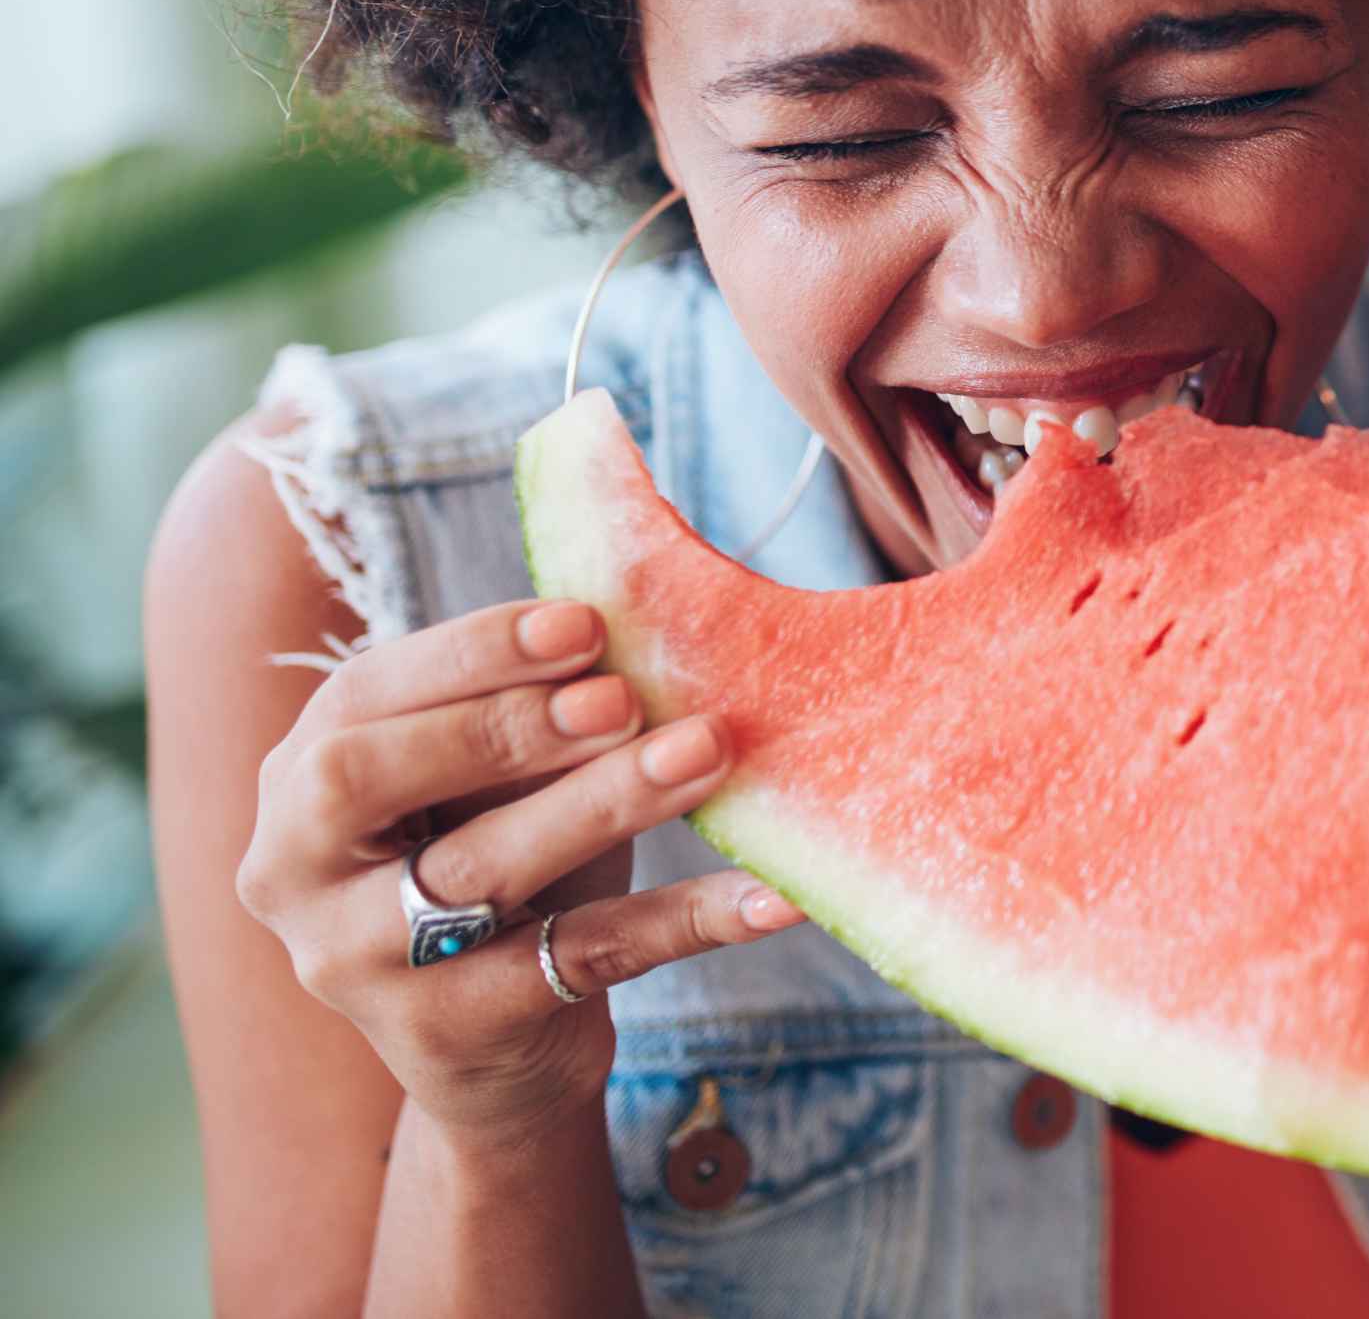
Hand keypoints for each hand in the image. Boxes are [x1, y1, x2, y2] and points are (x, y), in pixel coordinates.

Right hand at [233, 598, 802, 1141]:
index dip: (470, 653)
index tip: (583, 624)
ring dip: (600, 803)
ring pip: (477, 871)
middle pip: (367, 780)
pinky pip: (583, 958)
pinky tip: (773, 895)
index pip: (360, 696)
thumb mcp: (496, 784)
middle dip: (500, 726)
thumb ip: (529, 711)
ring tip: (706, 750)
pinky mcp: (450, 1030)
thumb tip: (632, 617)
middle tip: (623, 698)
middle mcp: (294, 874)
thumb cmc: (502, 867)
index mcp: (299, 781)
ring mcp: (359, 963)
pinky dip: (686, 920)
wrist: (498, 1051)